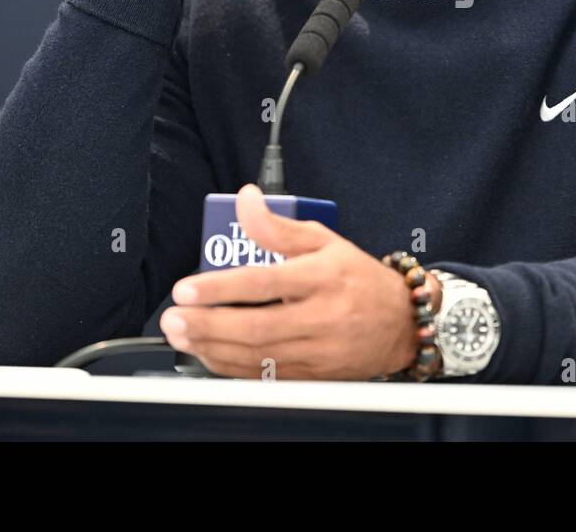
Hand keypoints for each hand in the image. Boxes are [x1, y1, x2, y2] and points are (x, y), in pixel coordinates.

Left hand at [161, 184, 430, 379]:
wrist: (401, 324)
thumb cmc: (359, 279)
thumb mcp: (325, 240)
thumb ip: (277, 225)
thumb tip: (245, 199)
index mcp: (323, 277)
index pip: (266, 282)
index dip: (222, 287)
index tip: (187, 288)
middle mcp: (321, 317)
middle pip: (256, 327)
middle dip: (207, 324)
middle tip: (174, 317)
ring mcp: (317, 351)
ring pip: (257, 357)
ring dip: (211, 348)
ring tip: (181, 334)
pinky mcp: (313, 376)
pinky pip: (265, 376)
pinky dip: (230, 367)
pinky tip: (207, 354)